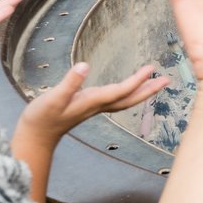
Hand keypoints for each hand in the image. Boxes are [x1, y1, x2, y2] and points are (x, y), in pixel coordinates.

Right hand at [15, 61, 168, 147]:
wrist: (35, 136)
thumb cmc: (42, 117)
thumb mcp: (53, 98)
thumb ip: (69, 83)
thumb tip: (84, 66)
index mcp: (92, 102)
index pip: (121, 91)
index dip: (137, 81)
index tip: (151, 69)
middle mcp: (98, 105)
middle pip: (130, 99)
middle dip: (149, 89)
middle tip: (167, 79)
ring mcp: (95, 107)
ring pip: (124, 99)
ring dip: (141, 91)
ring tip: (156, 81)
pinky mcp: (89, 106)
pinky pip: (116, 99)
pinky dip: (127, 92)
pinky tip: (130, 87)